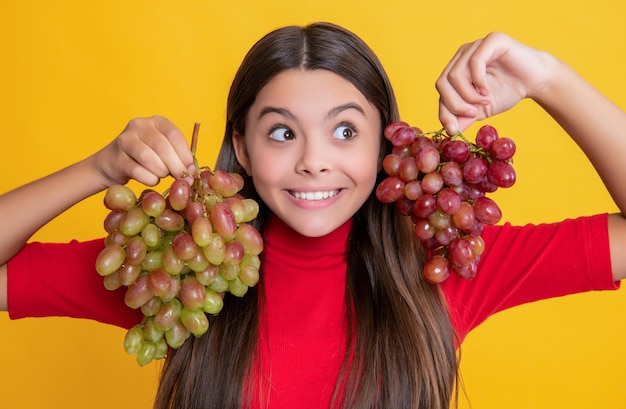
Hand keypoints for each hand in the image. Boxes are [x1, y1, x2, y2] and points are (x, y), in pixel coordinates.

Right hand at [87, 116, 193, 187]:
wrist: (112, 163)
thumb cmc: (146, 157)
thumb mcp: (164, 150)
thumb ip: (178, 157)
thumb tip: (192, 173)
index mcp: (156, 121)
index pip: (174, 135)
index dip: (185, 155)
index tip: (191, 170)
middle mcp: (139, 125)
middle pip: (162, 146)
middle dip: (175, 166)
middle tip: (180, 177)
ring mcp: (125, 140)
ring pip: (148, 158)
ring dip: (161, 171)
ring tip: (162, 175)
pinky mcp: (116, 158)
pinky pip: (137, 171)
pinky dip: (149, 179)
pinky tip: (152, 179)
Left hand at [435, 32, 557, 133]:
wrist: (536, 80)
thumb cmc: (507, 91)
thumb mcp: (480, 109)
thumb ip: (463, 117)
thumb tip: (449, 131)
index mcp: (456, 69)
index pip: (440, 89)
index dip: (444, 111)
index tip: (455, 129)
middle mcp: (462, 55)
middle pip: (442, 82)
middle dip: (455, 104)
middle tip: (472, 114)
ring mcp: (475, 46)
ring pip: (455, 74)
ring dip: (468, 94)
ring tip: (484, 101)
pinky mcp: (491, 40)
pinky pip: (474, 62)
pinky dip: (478, 81)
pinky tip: (487, 91)